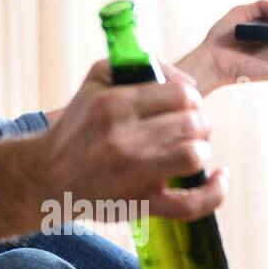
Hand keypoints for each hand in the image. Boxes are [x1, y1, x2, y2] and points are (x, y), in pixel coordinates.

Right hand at [39, 60, 227, 220]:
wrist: (47, 177)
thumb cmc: (76, 127)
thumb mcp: (94, 82)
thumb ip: (133, 64)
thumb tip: (180, 76)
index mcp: (115, 105)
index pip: (180, 93)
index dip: (191, 96)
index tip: (184, 104)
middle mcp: (124, 140)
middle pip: (193, 123)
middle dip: (199, 122)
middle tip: (189, 127)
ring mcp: (134, 175)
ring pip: (194, 156)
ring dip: (201, 149)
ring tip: (191, 148)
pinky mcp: (141, 204)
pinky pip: (191, 204)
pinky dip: (214, 192)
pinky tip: (220, 177)